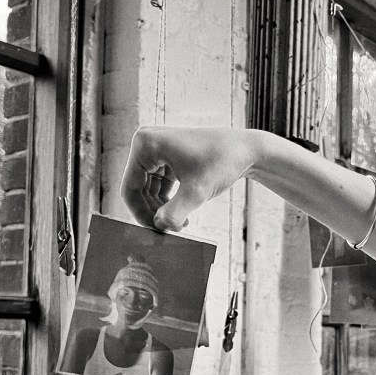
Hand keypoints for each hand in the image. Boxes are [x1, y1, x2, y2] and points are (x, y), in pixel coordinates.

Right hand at [122, 126, 266, 230]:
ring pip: (147, 190)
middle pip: (137, 189)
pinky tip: (183, 216)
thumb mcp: (197, 191)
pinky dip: (168, 201)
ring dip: (161, 209)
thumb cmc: (222, 162)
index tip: (158, 232)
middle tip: (171, 231)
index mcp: (144, 144)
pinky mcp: (167, 156)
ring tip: (181, 225)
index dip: (141, 214)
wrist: (245, 149)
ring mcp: (156, 149)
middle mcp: (146, 142)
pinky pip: (159, 184)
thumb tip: (159, 228)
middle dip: (153, 212)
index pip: (130, 188)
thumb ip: (174, 212)